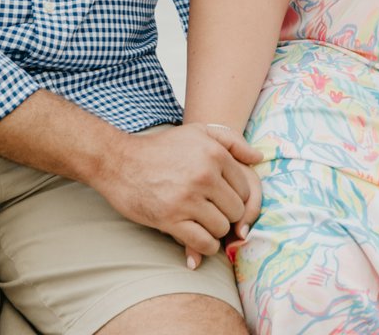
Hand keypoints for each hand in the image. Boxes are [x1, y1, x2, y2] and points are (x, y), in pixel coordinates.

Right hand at [89, 123, 262, 267]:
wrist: (119, 162)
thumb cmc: (161, 148)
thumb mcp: (198, 132)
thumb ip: (232, 141)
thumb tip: (258, 158)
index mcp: (214, 154)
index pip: (245, 187)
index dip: (236, 197)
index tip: (222, 199)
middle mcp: (204, 175)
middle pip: (236, 210)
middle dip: (227, 215)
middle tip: (212, 213)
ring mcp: (188, 198)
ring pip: (222, 228)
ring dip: (215, 231)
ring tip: (203, 224)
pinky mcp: (171, 219)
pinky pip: (204, 243)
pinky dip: (205, 246)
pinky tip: (198, 239)